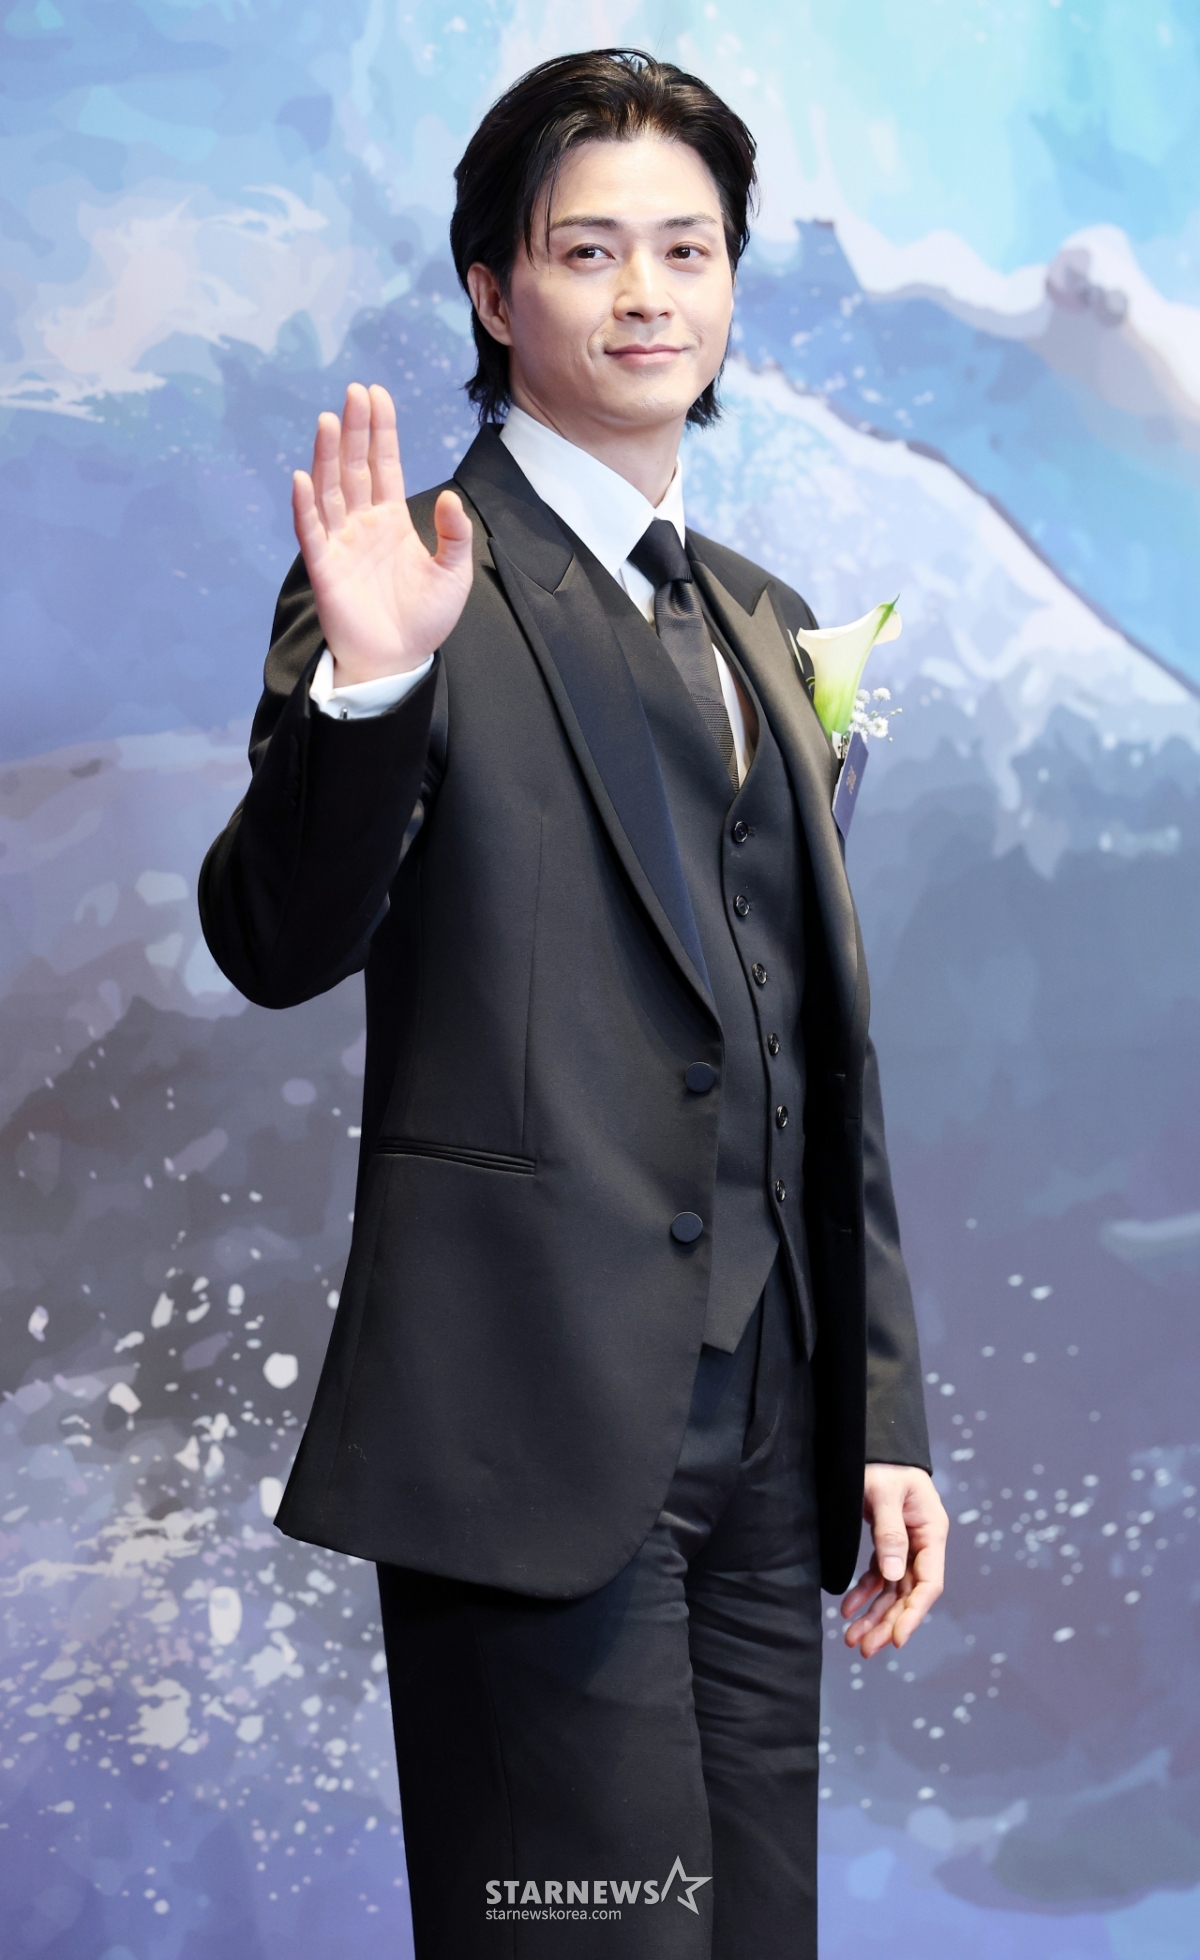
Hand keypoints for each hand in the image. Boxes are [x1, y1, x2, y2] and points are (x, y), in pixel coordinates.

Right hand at [292, 382, 473, 685]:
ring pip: (330, 490)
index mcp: (391, 519)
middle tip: (354, 392)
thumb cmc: (424, 620)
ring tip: (328, 420)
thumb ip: (455, 534)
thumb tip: (448, 496)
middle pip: (354, 467)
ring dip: (327, 456)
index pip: (383, 464)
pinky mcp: (324, 569)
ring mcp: (340, 543)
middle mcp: (362, 524)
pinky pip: (311, 533)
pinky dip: (305, 507)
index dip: (381, 430)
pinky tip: (302, 478)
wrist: (399, 662)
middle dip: (355, 430)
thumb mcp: (454, 573)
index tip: (377, 394)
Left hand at [841, 1463, 947, 1658]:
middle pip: (909, 1593)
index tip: (896, 1639)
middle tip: (863, 1649)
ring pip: (893, 1590)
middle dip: (888, 1623)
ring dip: (874, 1615)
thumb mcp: (883, 1493)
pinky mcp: (888, 1543)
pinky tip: (847, 1610)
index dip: (914, 1613)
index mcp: (931, 1531)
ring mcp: (906, 1545)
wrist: (873, 1443)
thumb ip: (890, 1532)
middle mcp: (923, 1543)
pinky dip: (864, 1594)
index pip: (929, 1582)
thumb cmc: (881, 1462)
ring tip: (851, 1639)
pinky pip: (878, 1576)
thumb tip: (893, 1576)